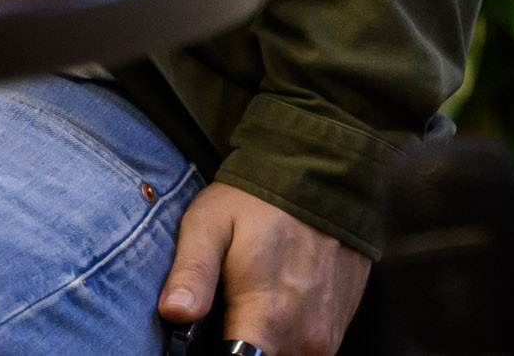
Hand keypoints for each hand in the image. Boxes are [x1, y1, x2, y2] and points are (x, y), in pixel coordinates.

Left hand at [156, 184, 370, 355]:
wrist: (323, 174)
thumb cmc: (258, 199)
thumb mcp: (210, 222)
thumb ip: (192, 272)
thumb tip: (174, 313)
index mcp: (267, 317)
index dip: (216, 355)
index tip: (205, 339)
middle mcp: (304, 336)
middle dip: (240, 350)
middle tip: (224, 317)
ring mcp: (327, 335)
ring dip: (266, 347)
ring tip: (249, 310)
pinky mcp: (339, 328)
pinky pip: (308, 351)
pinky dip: (288, 339)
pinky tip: (274, 309)